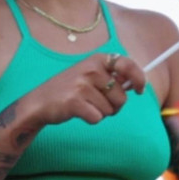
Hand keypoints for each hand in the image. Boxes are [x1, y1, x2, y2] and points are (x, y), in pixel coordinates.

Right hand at [17, 53, 147, 128]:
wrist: (39, 102)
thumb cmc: (68, 90)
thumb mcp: (89, 74)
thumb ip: (111, 76)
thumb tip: (135, 83)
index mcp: (96, 60)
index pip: (127, 64)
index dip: (138, 78)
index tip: (140, 90)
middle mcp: (91, 69)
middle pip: (122, 97)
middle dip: (114, 105)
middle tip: (96, 102)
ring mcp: (82, 85)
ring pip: (110, 110)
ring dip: (100, 113)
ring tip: (84, 105)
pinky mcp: (75, 102)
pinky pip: (98, 118)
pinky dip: (91, 119)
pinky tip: (78, 112)